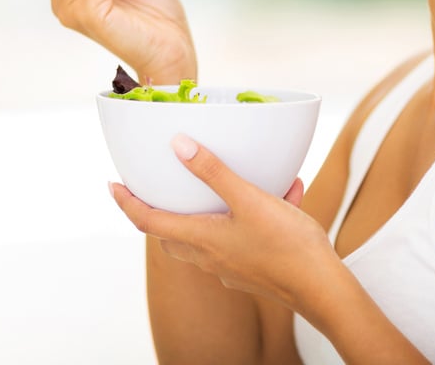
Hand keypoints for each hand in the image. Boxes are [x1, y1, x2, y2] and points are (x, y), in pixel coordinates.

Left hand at [110, 134, 332, 308]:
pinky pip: (243, 236)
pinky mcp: (253, 269)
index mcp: (201, 240)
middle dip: (163, 211)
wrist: (322, 288)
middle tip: (160, 188)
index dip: (127, 203)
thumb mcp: (249, 198)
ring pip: (209, 234)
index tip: (113, 186)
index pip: (149, 222)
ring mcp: (231, 266)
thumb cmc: (286, 246)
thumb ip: (214, 172)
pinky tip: (286, 194)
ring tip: (243, 178)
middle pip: (173, 234)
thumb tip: (179, 146)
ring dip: (217, 207)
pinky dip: (252, 214)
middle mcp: (210, 258)